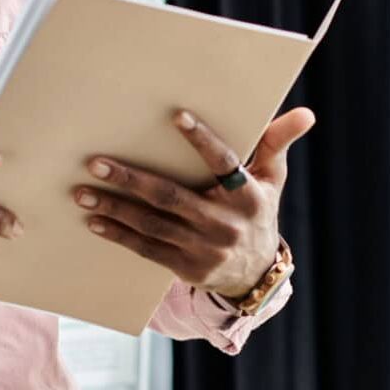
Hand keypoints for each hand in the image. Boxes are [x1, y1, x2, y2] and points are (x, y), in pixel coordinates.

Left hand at [74, 107, 314, 299]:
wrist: (255, 276)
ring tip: (83, 191)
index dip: (202, 140)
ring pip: (152, 225)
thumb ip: (277, 143)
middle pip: (173, 197)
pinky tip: (94, 220)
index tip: (176, 116)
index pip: (224, 162)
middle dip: (132, 180)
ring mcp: (204, 249)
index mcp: (247, 196)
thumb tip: (306, 113)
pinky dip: (118, 234)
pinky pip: (146, 249)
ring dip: (115, 207)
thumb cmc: (258, 212)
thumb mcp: (272, 179)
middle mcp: (225, 224)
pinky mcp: (186, 268)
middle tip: (96, 163)